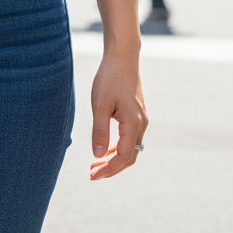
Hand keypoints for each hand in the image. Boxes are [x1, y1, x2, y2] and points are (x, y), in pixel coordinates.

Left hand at [88, 54, 147, 179]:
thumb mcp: (100, 104)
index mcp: (133, 124)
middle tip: (92, 174)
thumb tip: (98, 156)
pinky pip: (129, 138)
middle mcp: (141, 124)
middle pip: (129, 157)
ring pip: (130, 148)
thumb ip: (100, 131)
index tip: (92, 175)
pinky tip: (105, 147)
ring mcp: (140, 119)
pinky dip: (117, 147)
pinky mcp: (136, 113)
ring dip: (114, 158)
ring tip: (96, 164)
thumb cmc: (109, 78)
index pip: (122, 157)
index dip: (108, 170)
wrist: (123, 56)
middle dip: (111, 168)